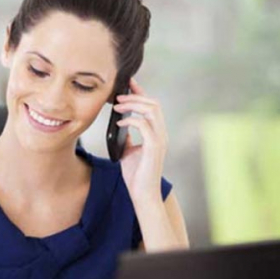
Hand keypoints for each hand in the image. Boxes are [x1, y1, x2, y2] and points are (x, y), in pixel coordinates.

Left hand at [114, 77, 168, 204]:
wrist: (142, 194)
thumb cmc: (136, 175)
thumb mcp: (129, 151)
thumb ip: (128, 137)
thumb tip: (121, 125)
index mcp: (157, 133)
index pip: (152, 107)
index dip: (141, 93)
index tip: (128, 84)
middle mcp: (161, 134)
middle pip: (153, 104)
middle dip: (136, 96)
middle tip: (118, 96)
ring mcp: (159, 140)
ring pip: (152, 111)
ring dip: (133, 105)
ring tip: (118, 106)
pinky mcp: (154, 147)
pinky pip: (144, 125)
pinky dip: (131, 120)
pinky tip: (120, 123)